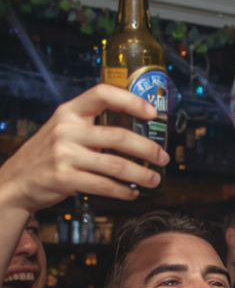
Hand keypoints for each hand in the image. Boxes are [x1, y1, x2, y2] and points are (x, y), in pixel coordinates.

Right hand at [0, 85, 166, 210]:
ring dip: (141, 174)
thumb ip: (92, 126)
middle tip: (164, 158)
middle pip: (118, 136)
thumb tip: (139, 132)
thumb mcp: (64, 129)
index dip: (131, 100)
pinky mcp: (63, 178)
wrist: (17, 180)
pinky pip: (103, 186)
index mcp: (69, 112)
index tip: (153, 112)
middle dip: (148, 149)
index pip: (102, 94)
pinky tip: (133, 193)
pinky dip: (123, 191)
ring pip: (115, 164)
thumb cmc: (50, 154)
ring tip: (155, 179)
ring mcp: (64, 154)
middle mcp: (66, 130)